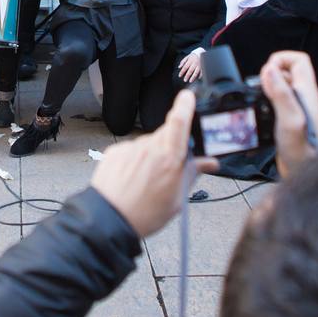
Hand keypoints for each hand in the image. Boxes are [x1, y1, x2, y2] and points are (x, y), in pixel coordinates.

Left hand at [91, 90, 217, 236]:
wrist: (108, 220)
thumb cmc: (144, 214)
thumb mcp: (177, 199)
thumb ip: (192, 174)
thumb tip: (209, 163)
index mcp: (169, 159)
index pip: (179, 122)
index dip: (185, 105)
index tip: (188, 96)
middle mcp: (149, 148)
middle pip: (165, 134)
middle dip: (171, 145)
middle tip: (169, 168)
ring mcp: (130, 149)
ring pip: (148, 144)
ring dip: (151, 155)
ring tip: (146, 181)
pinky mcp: (114, 152)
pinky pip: (131, 150)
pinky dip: (134, 160)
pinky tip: (131, 179)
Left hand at [177, 49, 203, 82]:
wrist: (201, 52)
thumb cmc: (193, 55)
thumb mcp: (187, 57)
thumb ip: (183, 61)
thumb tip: (179, 67)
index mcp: (190, 60)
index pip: (185, 67)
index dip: (182, 72)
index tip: (179, 76)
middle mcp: (194, 63)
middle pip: (190, 70)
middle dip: (187, 76)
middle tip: (185, 80)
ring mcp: (199, 65)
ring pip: (196, 72)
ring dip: (193, 77)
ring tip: (190, 81)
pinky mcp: (203, 66)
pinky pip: (202, 71)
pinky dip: (200, 75)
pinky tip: (198, 78)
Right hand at [257, 50, 317, 179]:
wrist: (308, 177)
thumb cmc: (305, 154)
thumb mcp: (290, 121)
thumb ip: (281, 95)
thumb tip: (269, 70)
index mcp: (307, 93)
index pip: (299, 60)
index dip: (280, 60)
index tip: (266, 74)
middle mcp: (303, 99)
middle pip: (286, 73)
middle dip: (268, 76)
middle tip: (259, 91)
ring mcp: (296, 111)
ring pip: (278, 89)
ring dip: (264, 92)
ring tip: (258, 105)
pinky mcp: (288, 123)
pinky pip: (275, 105)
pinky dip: (264, 107)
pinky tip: (259, 120)